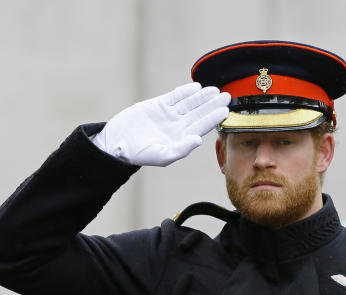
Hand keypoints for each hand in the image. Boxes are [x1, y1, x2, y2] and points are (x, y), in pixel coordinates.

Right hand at [93, 83, 230, 165]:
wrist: (117, 143)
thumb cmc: (139, 154)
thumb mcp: (161, 155)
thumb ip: (181, 149)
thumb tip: (198, 140)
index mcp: (182, 138)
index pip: (202, 126)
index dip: (214, 117)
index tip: (225, 110)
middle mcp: (179, 126)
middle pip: (200, 112)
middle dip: (213, 104)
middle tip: (227, 96)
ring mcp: (169, 114)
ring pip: (190, 103)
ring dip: (202, 96)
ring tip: (215, 90)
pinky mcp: (158, 105)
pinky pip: (175, 97)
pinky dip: (185, 92)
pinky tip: (196, 87)